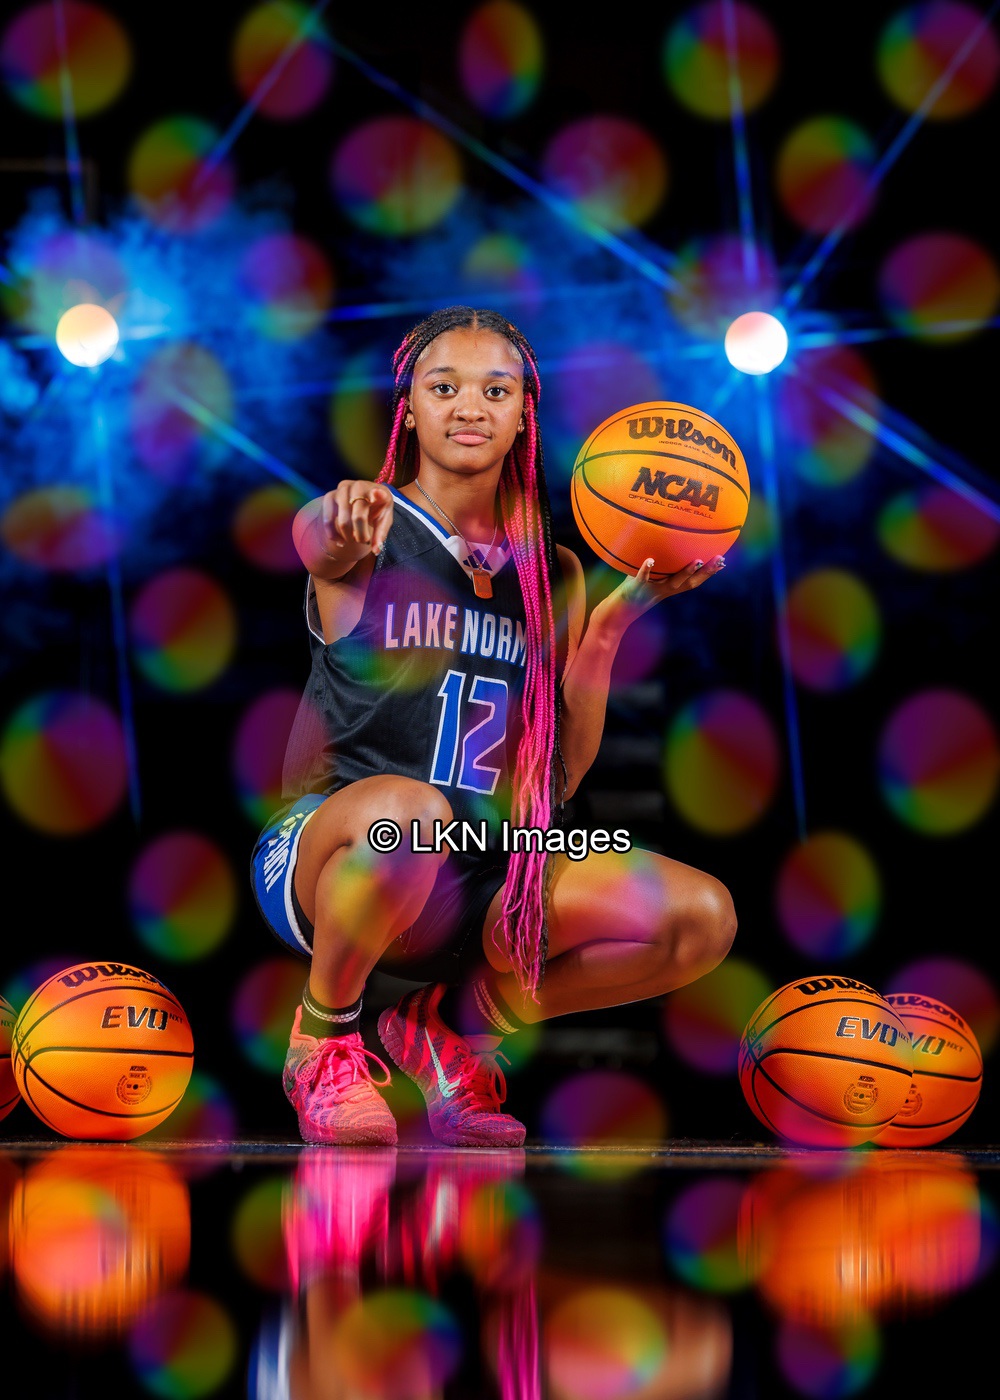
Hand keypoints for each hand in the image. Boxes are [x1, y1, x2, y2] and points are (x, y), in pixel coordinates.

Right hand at [320, 481, 394, 558]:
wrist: (363, 499)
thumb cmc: (377, 511)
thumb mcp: (384, 521)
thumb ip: (381, 534)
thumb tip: (376, 551)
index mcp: (379, 490)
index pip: (378, 493)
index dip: (377, 494)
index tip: (378, 494)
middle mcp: (359, 486)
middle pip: (358, 517)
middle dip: (361, 536)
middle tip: (363, 541)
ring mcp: (343, 489)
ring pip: (343, 521)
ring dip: (348, 536)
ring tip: (353, 539)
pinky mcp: (330, 495)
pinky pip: (328, 519)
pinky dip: (332, 534)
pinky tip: (340, 542)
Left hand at [595, 554, 726, 636]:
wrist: (613, 616)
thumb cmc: (628, 596)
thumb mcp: (643, 580)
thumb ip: (652, 566)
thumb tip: (655, 545)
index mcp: (667, 589)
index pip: (693, 581)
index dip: (708, 573)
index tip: (723, 561)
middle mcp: (662, 591)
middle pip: (689, 583)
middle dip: (706, 572)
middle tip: (721, 560)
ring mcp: (650, 590)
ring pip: (671, 582)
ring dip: (685, 572)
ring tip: (697, 561)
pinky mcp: (634, 589)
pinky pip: (641, 578)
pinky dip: (646, 569)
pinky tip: (650, 560)